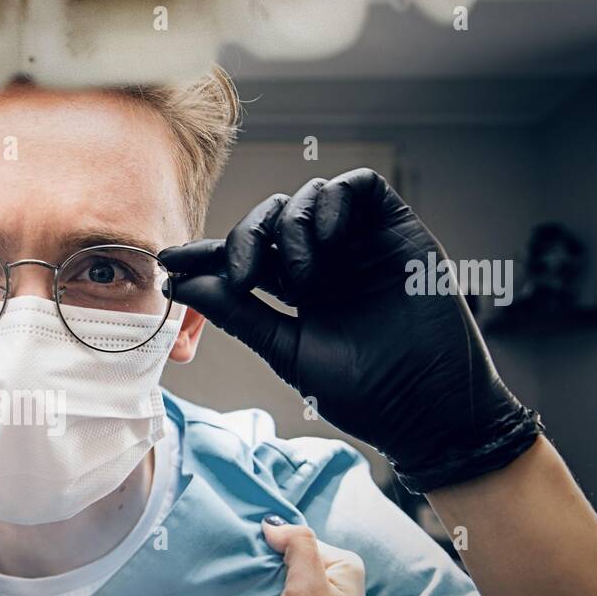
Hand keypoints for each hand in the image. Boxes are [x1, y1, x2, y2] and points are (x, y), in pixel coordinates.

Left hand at [159, 168, 541, 492]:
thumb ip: (239, 313)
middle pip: (268, 222)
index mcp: (295, 292)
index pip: (243, 260)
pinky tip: (324, 234)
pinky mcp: (397, 228)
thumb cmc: (363, 392)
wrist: (427, 408)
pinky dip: (333, 199)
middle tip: (242, 276)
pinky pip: (358, 187)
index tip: (169, 261)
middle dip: (244, 239)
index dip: (206, 255)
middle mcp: (325, 262)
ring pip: (308, 198)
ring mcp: (360, 243)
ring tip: (300, 273)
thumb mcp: (287, 350)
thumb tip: (182, 285)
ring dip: (289, 225)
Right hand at [263, 518, 367, 595]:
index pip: (301, 542)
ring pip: (288, 582)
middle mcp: (339, 580)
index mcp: (345, 564)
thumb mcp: (308, 583)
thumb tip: (272, 522)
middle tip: (251, 581)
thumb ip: (297, 545)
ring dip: (270, 589)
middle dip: (272, 570)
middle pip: (294, 561)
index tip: (254, 562)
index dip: (276, 549)